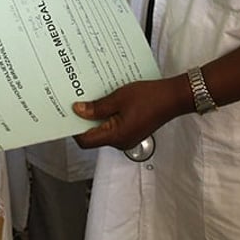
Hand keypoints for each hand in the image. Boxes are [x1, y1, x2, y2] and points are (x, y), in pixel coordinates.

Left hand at [72, 77, 191, 150]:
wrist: (173, 98)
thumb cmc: (149, 97)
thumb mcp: (118, 98)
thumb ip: (97, 108)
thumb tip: (78, 111)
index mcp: (116, 136)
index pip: (85, 140)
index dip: (74, 128)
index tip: (67, 113)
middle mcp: (120, 141)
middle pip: (93, 135)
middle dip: (84, 119)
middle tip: (76, 101)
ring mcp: (127, 137)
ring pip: (104, 129)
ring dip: (96, 115)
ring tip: (90, 98)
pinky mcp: (132, 131)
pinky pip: (114, 125)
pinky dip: (107, 115)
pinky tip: (105, 101)